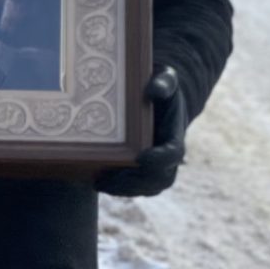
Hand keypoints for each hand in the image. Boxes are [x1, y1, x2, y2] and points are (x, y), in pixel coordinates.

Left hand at [96, 67, 186, 198]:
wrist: (156, 102)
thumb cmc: (159, 89)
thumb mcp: (165, 79)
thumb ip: (163, 83)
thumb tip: (152, 89)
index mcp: (174, 135)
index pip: (174, 154)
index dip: (160, 159)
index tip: (141, 157)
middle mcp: (168, 157)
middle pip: (158, 179)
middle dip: (135, 183)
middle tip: (109, 178)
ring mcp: (156, 168)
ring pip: (145, 188)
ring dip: (122, 190)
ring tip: (98, 182)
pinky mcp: (141, 172)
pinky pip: (133, 188)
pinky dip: (115, 188)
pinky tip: (95, 182)